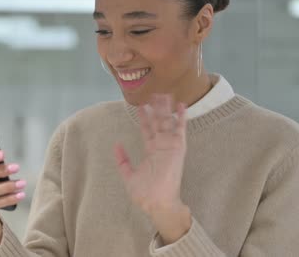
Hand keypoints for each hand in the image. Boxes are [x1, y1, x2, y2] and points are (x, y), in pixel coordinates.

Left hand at [114, 94, 190, 242]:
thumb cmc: (145, 194)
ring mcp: (170, 146)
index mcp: (151, 151)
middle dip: (156, 108)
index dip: (144, 117)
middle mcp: (161, 146)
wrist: (157, 204)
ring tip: (165, 93)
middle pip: (158, 122)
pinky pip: (180, 131)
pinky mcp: (177, 149)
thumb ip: (122, 160)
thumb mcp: (128, 175)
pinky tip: (182, 106)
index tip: (141, 105)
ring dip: (167, 108)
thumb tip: (116, 145)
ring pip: (168, 122)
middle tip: (154, 93)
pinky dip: (181, 118)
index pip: (147, 129)